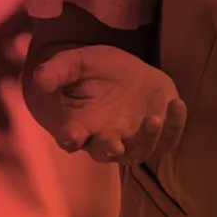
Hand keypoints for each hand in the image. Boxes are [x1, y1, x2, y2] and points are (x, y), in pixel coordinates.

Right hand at [23, 44, 185, 164]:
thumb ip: (56, 71)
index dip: (71, 138)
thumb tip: (40, 80)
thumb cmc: (95, 71)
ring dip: (146, 140)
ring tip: (152, 119)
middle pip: (107, 153)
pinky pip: (168, 139)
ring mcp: (134, 139)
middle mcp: (106, 138)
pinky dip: (175, 126)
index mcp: (80, 124)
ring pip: (140, 152)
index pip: (72, 138)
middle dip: (110, 149)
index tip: (70, 136)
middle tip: (114, 143)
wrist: (126, 73)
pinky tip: (176, 104)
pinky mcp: (160, 133)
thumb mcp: (74, 63)